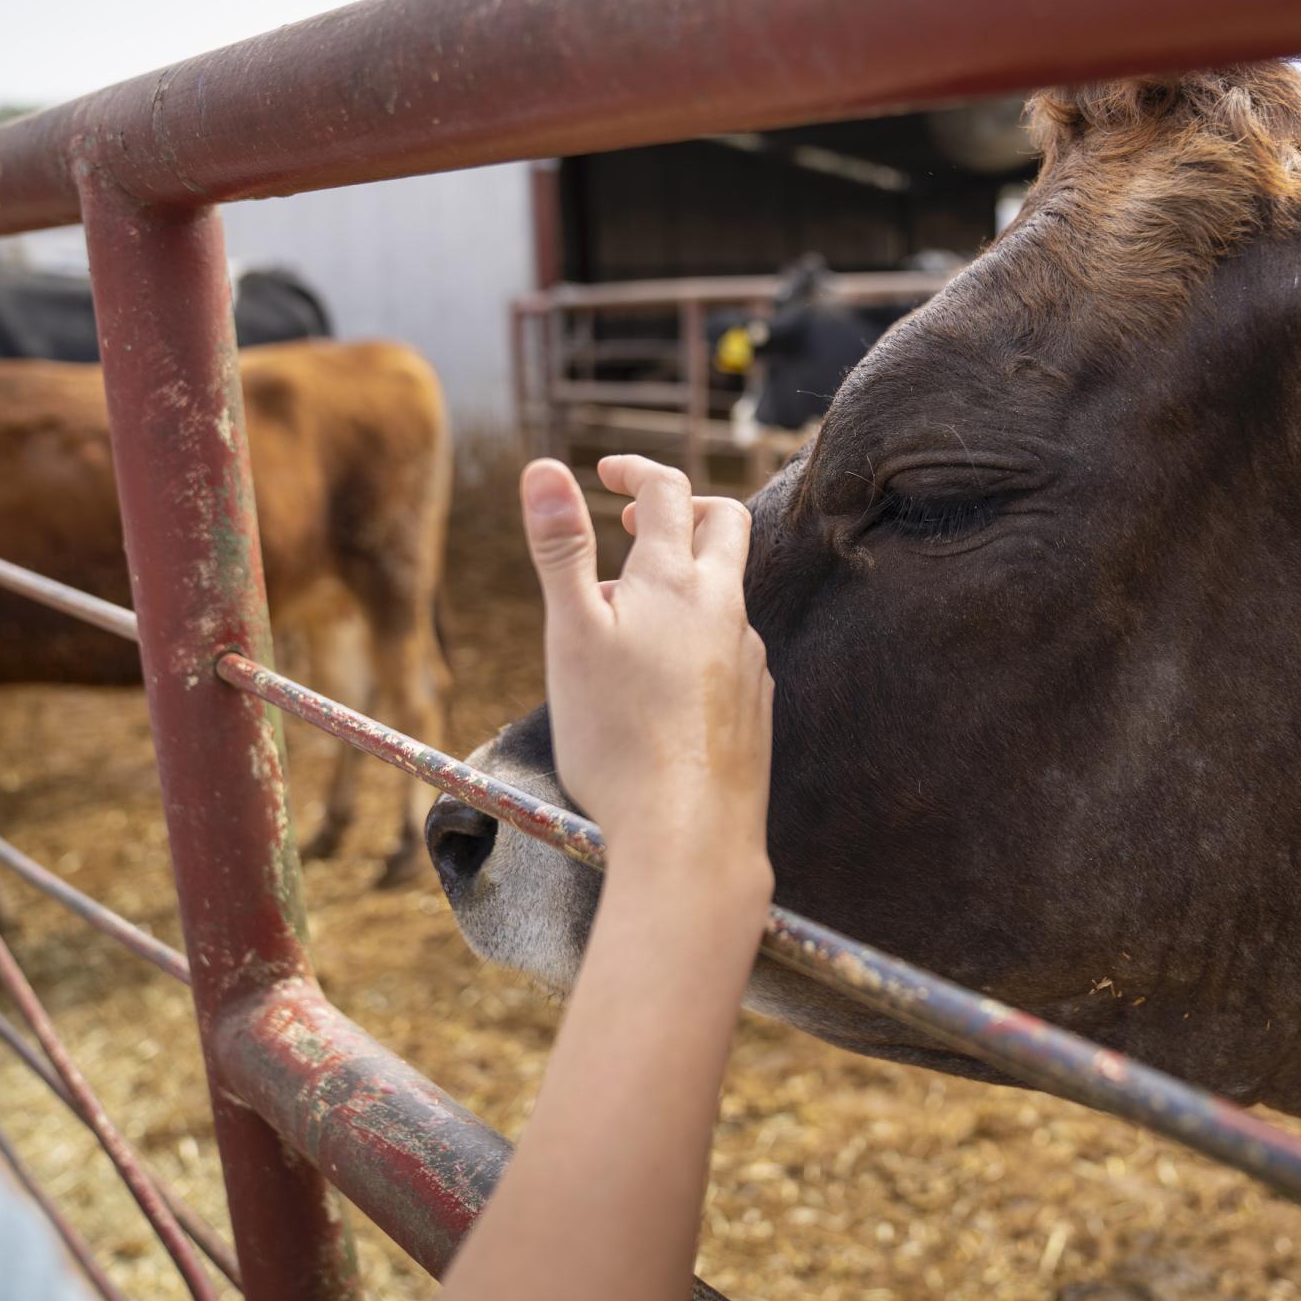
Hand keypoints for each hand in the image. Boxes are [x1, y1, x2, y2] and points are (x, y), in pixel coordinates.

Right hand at [519, 456, 771, 890]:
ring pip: (725, 594)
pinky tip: (663, 682)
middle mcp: (725, 609)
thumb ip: (561, 548)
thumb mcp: (571, 633)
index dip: (634, 470)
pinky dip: (698, 638)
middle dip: (681, 508)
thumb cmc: (617, 736)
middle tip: (631, 526)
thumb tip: (544, 467)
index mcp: (677, 582)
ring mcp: (748, 657)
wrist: (690, 834)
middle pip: (723, 525)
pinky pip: (732, 649)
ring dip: (683, 582)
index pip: (666, 491)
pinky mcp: (756, 703)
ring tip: (626, 620)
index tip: (603, 472)